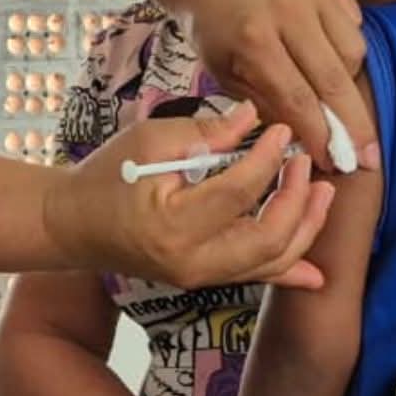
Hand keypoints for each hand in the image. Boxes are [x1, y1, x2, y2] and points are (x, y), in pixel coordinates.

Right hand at [45, 105, 336, 290]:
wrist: (72, 224)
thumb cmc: (105, 176)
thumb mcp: (148, 140)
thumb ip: (205, 132)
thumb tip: (253, 117)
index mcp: (173, 223)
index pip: (238, 192)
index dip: (267, 159)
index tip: (281, 131)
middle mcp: (191, 261)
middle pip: (268, 239)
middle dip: (297, 199)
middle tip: (306, 163)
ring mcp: (199, 277)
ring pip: (269, 264)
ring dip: (304, 229)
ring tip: (322, 194)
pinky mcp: (204, 278)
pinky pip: (255, 278)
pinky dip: (288, 271)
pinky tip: (316, 273)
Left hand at [177, 0, 375, 171]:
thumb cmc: (217, 31)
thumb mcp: (226, 75)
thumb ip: (267, 105)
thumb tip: (309, 139)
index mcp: (254, 39)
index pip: (298, 98)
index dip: (320, 135)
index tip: (336, 163)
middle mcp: (288, 12)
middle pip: (334, 79)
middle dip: (354, 125)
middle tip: (368, 157)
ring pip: (353, 52)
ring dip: (349, 83)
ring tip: (334, 96)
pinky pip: (355, 27)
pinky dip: (348, 50)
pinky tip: (330, 59)